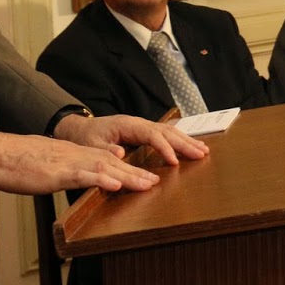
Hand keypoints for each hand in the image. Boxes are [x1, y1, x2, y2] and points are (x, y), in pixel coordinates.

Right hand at [0, 126, 167, 195]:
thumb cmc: (18, 163)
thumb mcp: (49, 166)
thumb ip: (68, 171)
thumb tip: (80, 179)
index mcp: (77, 155)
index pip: (111, 161)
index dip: (132, 169)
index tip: (152, 177)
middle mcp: (78, 155)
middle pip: (115, 164)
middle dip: (140, 172)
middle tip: (162, 180)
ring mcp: (69, 162)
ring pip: (106, 168)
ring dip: (129, 177)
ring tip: (150, 184)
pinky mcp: (57, 172)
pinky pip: (83, 175)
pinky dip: (101, 180)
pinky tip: (117, 185)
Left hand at [59, 112, 209, 167]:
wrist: (81, 128)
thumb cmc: (87, 137)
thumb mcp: (92, 144)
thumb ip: (106, 149)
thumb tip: (121, 152)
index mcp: (128, 125)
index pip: (152, 135)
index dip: (164, 148)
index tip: (174, 161)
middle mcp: (139, 123)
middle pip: (166, 131)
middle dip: (184, 143)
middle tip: (201, 154)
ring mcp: (143, 126)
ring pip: (170, 132)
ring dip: (187, 141)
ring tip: (203, 150)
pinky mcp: (144, 132)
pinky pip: (166, 135)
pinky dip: (180, 140)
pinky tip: (191, 144)